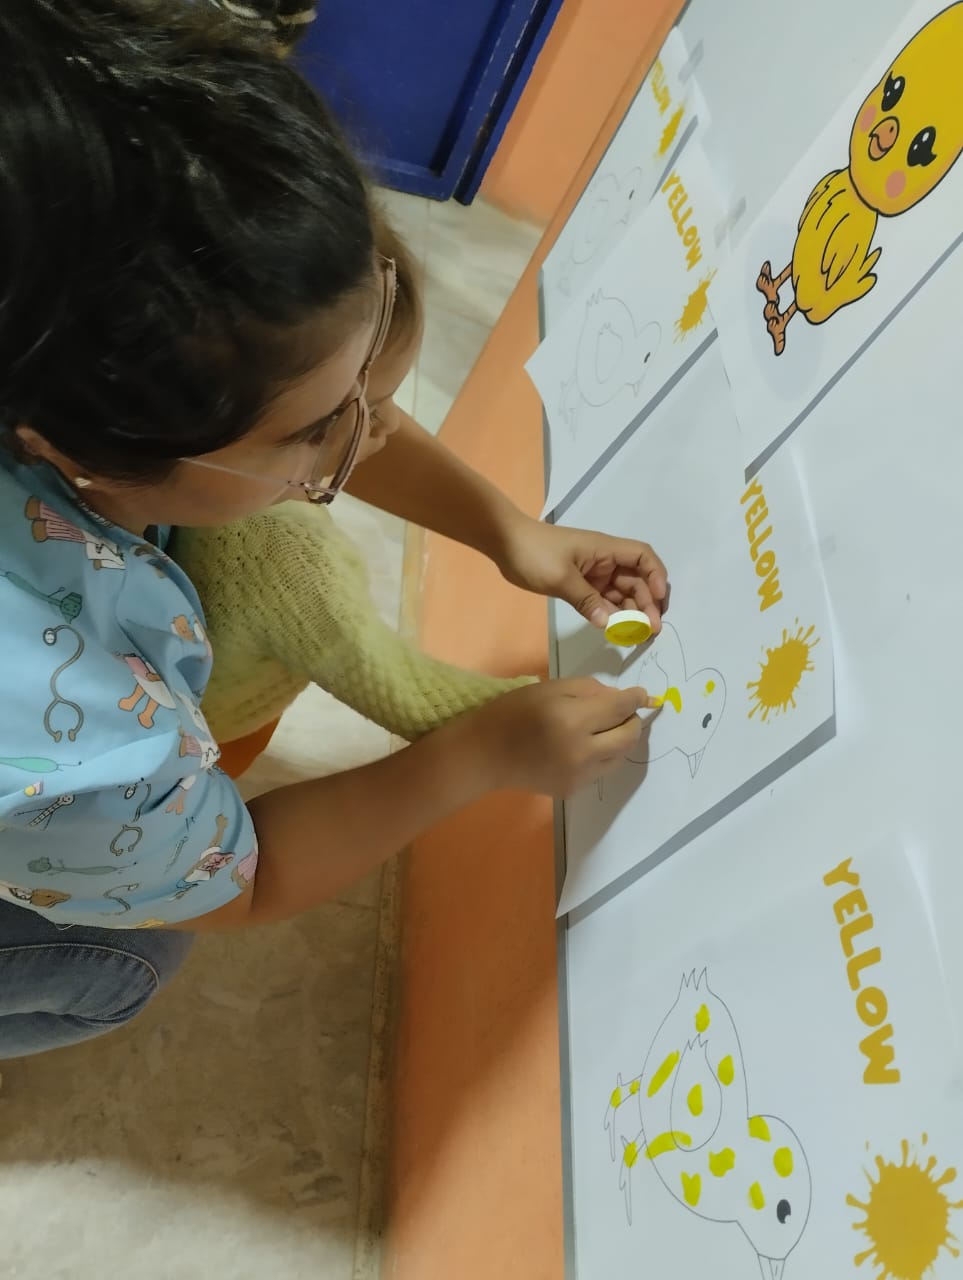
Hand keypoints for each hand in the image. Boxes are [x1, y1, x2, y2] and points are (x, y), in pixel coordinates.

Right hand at [465, 678, 660, 796]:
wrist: (485, 754)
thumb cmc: (513, 712)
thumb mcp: (550, 688)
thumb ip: (589, 689)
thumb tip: (622, 697)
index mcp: (573, 719)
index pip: (621, 707)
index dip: (636, 698)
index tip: (642, 694)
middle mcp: (582, 751)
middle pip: (629, 736)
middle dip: (633, 720)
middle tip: (624, 711)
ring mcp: (579, 775)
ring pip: (620, 756)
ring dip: (620, 739)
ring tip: (605, 728)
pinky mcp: (574, 790)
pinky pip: (602, 769)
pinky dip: (602, 755)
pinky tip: (584, 746)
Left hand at [496, 515, 668, 633]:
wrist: (505, 543)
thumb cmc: (534, 553)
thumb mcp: (561, 578)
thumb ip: (586, 601)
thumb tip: (609, 624)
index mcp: (605, 550)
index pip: (642, 557)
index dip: (655, 576)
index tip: (658, 600)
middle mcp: (604, 561)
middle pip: (636, 580)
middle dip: (646, 603)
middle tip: (651, 630)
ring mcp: (593, 573)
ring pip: (621, 593)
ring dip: (631, 612)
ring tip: (638, 634)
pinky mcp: (581, 584)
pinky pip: (603, 600)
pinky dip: (611, 614)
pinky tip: (616, 630)